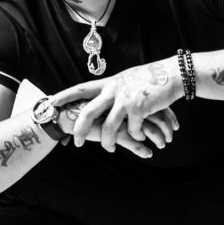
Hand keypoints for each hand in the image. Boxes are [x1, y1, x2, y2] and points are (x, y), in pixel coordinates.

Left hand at [52, 59, 182, 150]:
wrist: (173, 74)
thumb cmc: (151, 79)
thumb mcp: (127, 80)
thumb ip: (114, 89)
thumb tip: (103, 98)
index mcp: (109, 83)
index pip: (81, 89)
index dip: (65, 96)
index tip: (50, 102)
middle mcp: (114, 90)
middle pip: (89, 112)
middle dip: (80, 129)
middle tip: (76, 143)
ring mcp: (126, 99)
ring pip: (109, 127)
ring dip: (108, 142)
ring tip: (110, 150)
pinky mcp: (140, 108)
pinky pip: (132, 129)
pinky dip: (135, 136)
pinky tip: (140, 136)